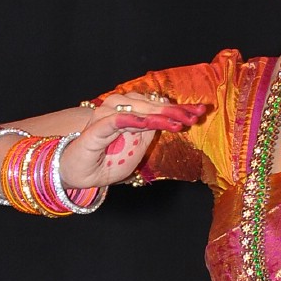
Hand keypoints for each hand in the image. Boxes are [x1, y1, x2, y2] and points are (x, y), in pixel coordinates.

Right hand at [59, 93, 208, 189]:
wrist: (79, 175)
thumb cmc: (107, 161)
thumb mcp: (137, 150)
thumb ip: (150, 134)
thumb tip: (171, 121)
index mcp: (130, 113)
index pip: (157, 107)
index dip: (179, 109)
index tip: (201, 111)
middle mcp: (118, 109)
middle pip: (150, 105)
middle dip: (174, 111)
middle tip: (194, 116)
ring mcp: (106, 117)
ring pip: (136, 109)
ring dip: (158, 115)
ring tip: (178, 123)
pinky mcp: (95, 129)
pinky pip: (116, 121)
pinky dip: (132, 120)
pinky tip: (148, 123)